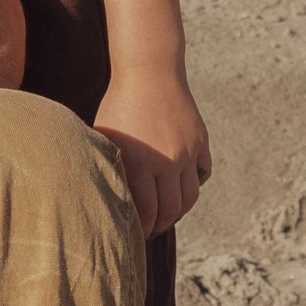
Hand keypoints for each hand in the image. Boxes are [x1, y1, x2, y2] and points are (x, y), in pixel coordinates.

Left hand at [93, 70, 210, 237]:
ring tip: (166, 213)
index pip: (147, 211)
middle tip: (150, 230)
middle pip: (171, 210)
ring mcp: (188, 151)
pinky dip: (193, 186)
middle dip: (160, 225)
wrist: (149, 71)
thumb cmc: (118, 106)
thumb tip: (103, 200)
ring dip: (179, 210)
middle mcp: (167, 160)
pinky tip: (179, 187)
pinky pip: (202, 174)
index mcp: (139, 162)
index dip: (142, 228)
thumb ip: (108, 167)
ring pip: (190, 197)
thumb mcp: (106, 136)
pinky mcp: (200, 141)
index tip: (135, 234)